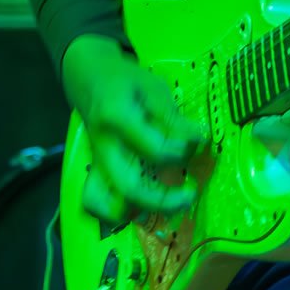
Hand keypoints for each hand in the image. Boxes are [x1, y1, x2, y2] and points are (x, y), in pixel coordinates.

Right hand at [63, 36, 203, 224]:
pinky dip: (118, 211)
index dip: (184, 151)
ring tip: (168, 204)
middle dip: (165, 199)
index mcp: (117, 118)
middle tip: (191, 192)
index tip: (200, 141)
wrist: (89, 77)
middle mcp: (103, 147)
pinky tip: (144, 207)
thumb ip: (173, 117)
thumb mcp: (153, 87)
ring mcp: (95, 162)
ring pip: (102, 203)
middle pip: (130, 188)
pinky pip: (96, 201)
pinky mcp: (95, 171)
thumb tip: (198, 141)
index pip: (156, 150)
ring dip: (136, 211)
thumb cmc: (125, 80)